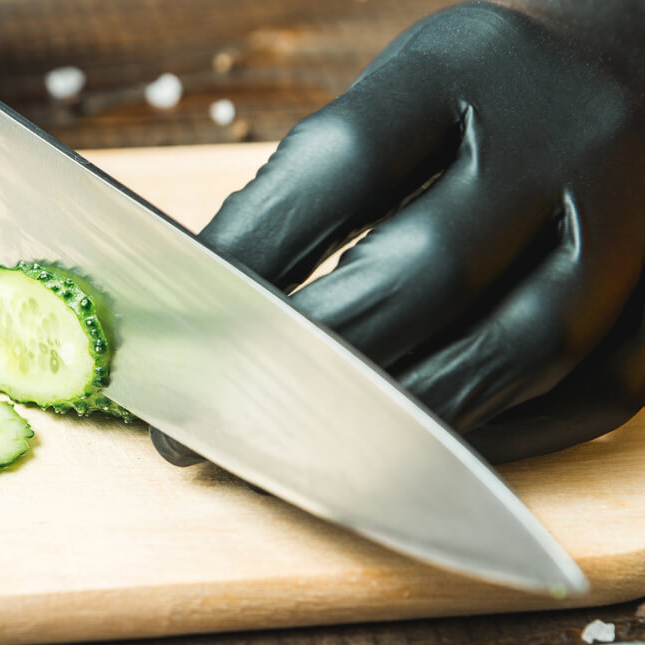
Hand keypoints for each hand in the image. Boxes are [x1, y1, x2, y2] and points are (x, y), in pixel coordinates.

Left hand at [156, 0, 644, 465]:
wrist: (633, 61)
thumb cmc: (478, 93)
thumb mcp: (392, 94)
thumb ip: (312, 186)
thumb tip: (207, 307)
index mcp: (468, 63)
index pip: (338, 170)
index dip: (244, 262)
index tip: (171, 335)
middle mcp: (564, 137)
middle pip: (422, 274)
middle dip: (302, 365)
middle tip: (210, 425)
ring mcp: (631, 224)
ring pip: (509, 352)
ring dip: (388, 421)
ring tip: (294, 458)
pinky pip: (583, 398)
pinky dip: (490, 439)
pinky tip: (407, 457)